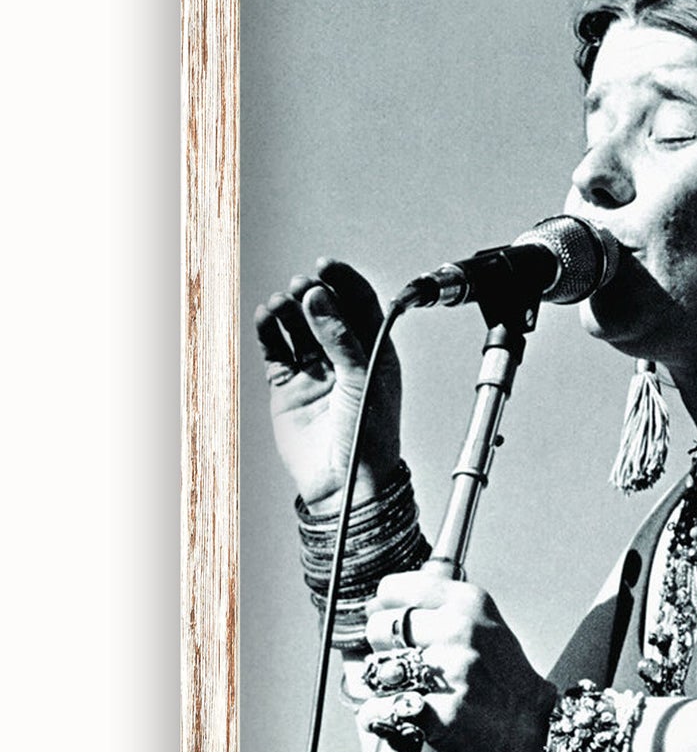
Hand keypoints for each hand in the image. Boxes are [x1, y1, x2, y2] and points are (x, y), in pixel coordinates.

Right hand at [254, 260, 401, 512]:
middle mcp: (344, 356)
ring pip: (297, 326)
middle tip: (303, 286)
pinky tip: (266, 316)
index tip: (326, 266)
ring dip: (289, 310)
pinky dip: (269, 330)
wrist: (345, 485)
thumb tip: (318, 296)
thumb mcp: (363, 379)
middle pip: (325, 310)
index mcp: (375, 351)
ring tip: (281, 304)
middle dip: (314, 294)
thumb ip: (341, 337)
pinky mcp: (287, 386)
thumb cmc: (368, 438)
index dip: (343, 282)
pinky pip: (275, 349)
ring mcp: (314, 370)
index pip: (360, 304)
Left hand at [356, 570, 558, 751]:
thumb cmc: (503, 686)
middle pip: (379, 628)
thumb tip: (374, 605)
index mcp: (469, 602)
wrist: (534, 739)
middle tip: (408, 670)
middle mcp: (462, 630)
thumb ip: (434, 610)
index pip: (391, 590)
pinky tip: (397, 720)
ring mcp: (454, 671)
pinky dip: (379, 718)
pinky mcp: (445, 714)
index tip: (395, 631)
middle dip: (384, 652)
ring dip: (381, 687)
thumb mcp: (481, 627)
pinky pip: (380, 708)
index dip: (387, 613)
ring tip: (407, 696)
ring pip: (377, 669)